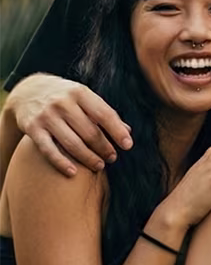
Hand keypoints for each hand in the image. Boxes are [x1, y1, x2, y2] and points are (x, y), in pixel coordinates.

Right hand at [7, 73, 133, 176]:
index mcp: (80, 92)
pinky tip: (73, 173)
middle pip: (89, 131)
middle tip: (112, 158)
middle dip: (104, 147)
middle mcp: (63, 103)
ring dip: (88, 157)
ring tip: (99, 166)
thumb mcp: (84, 98)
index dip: (117, 131)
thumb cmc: (65, 97)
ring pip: (71, 143)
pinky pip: (48, 150)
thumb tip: (128, 132)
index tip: (128, 145)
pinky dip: (61, 163)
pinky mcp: (32, 128)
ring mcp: (47, 116)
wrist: (28, 91)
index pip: (104, 114)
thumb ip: (103, 113)